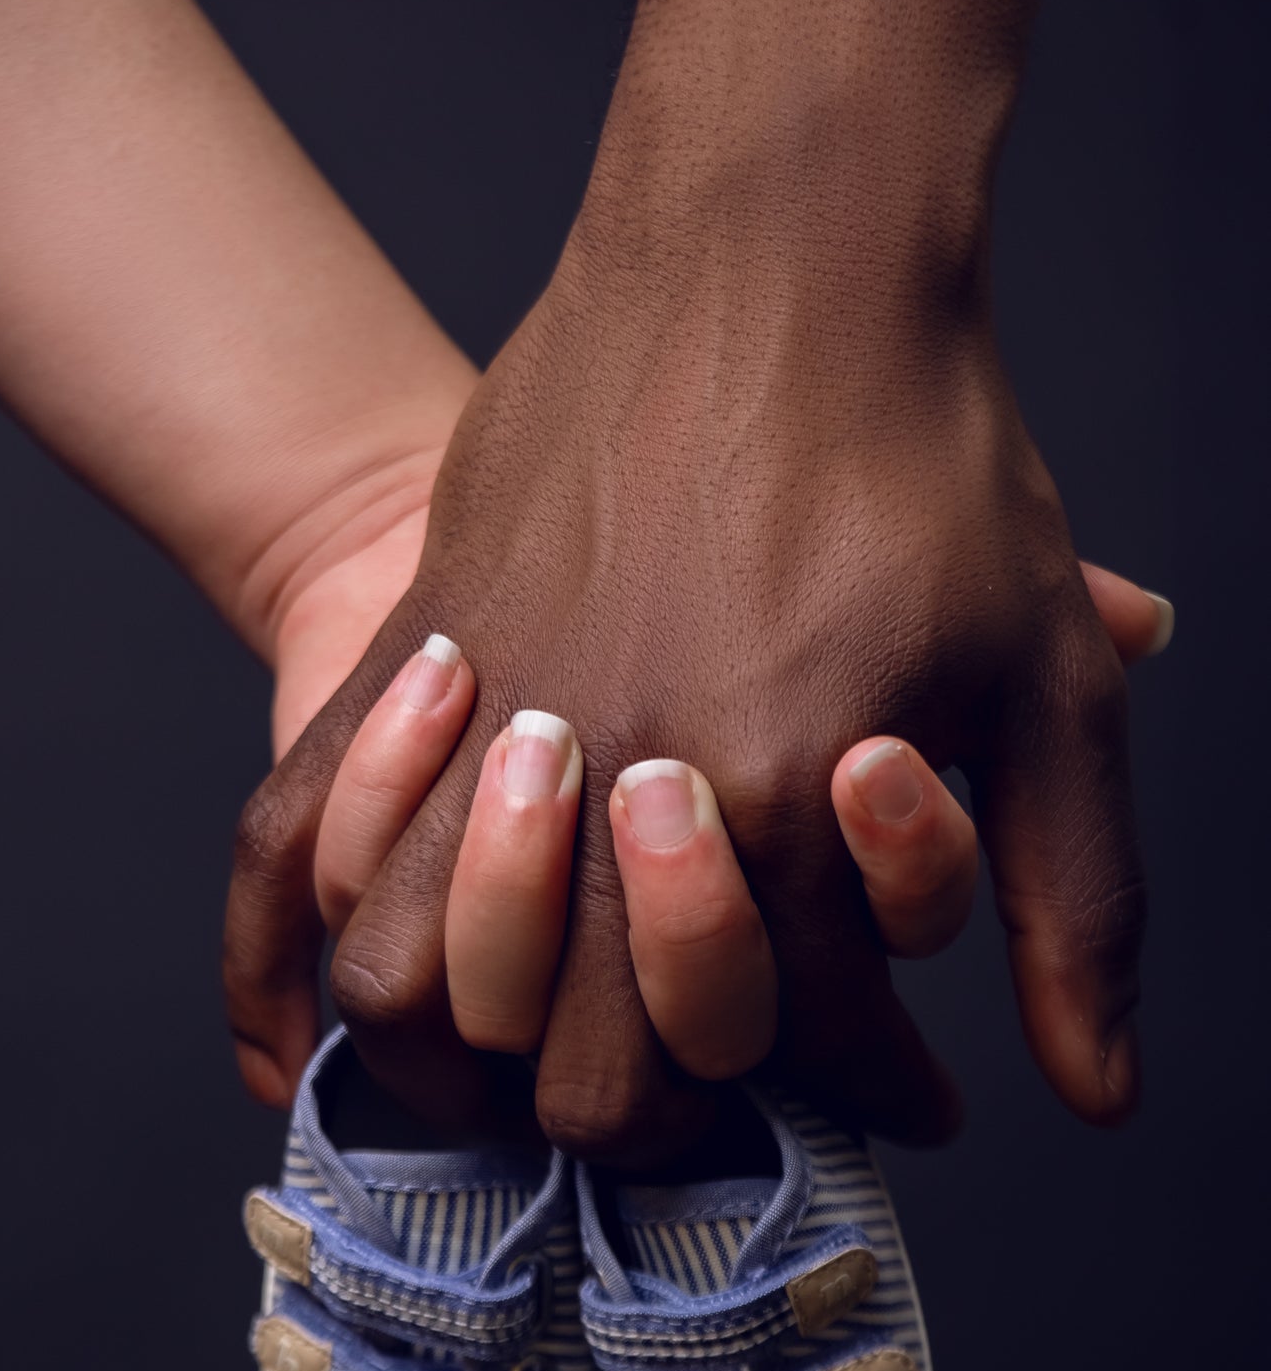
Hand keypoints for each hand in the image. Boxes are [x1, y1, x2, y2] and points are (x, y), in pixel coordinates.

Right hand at [226, 0, 1162, 1154]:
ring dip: (463, 1055)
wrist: (774, 258)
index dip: (856, 1088)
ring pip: (406, 984)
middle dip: (654, 1112)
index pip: (790, 1041)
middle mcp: (622, 780)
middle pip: (586, 1068)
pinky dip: (274, 962)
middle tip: (694, 1091)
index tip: (899, 1095)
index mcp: (790, 799)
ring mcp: (497, 715)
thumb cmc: (922, 454)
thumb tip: (1095, 1095)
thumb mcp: (1046, 679)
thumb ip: (1075, 903)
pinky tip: (288, 1039)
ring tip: (515, 1059)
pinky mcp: (413, 652)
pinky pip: (298, 839)